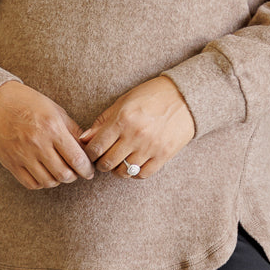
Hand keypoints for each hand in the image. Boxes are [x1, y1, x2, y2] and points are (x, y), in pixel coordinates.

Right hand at [0, 80, 96, 188]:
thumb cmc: (27, 103)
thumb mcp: (54, 110)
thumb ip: (72, 130)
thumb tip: (87, 147)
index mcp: (52, 128)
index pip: (76, 159)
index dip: (86, 169)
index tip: (88, 171)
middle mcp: (38, 144)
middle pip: (64, 174)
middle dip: (74, 176)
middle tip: (75, 172)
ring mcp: (23, 155)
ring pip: (48, 182)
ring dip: (57, 180)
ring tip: (59, 172)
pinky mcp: (10, 163)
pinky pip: (31, 184)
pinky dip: (41, 183)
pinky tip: (43, 174)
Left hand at [78, 75, 195, 178]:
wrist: (185, 97)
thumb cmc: (151, 96)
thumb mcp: (124, 101)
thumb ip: (103, 121)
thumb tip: (85, 139)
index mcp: (122, 119)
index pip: (95, 147)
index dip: (89, 154)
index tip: (91, 152)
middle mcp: (135, 135)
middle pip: (107, 163)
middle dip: (101, 164)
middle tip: (103, 159)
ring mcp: (150, 147)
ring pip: (123, 171)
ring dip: (117, 170)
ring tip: (118, 162)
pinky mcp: (163, 155)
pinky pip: (142, 174)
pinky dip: (134, 173)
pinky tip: (134, 164)